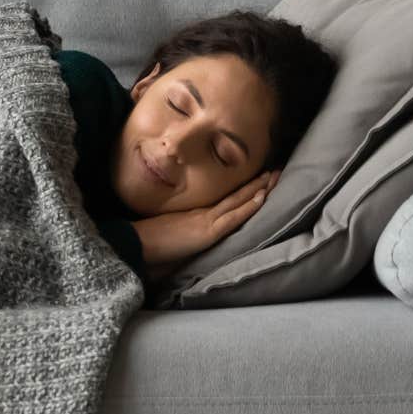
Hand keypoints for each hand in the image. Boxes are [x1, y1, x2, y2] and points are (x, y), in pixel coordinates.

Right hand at [135, 169, 278, 279]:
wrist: (137, 245)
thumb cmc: (149, 243)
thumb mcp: (173, 234)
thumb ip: (186, 231)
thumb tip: (193, 234)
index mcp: (197, 213)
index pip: (226, 199)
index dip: (243, 187)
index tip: (259, 176)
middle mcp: (204, 212)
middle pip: (236, 195)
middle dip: (257, 182)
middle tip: (275, 169)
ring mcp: (207, 220)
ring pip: (238, 201)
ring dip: (259, 188)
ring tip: (275, 176)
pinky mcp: (208, 231)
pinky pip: (233, 217)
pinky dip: (248, 206)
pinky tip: (262, 197)